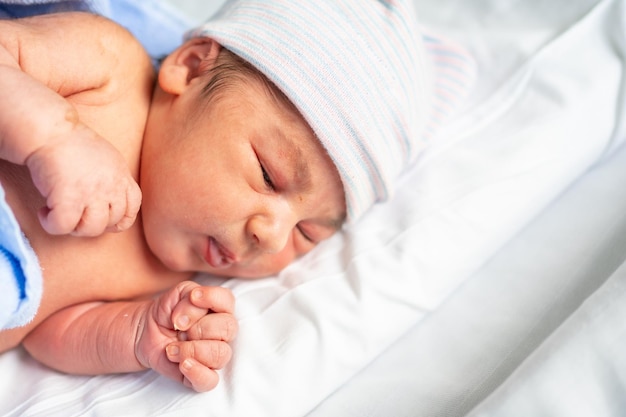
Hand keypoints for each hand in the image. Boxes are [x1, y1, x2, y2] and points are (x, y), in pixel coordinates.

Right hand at [25, 122, 140, 235]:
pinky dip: (52, 225)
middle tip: (74, 215)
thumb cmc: (73, 144)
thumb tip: (109, 203)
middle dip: (92, 224)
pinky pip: (64, 226)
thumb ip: (113, 180)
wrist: (50, 131)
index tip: (101, 217)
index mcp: (122, 176)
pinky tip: (44, 212)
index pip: (132, 208)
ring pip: (91, 229)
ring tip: (61, 215)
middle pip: (112, 222)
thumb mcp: (107, 159)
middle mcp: (111, 186)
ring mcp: (92, 193)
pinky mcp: (68, 197)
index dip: (118, 219)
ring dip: (74, 228)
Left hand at [135, 281, 237, 391]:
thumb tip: (187, 319)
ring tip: (172, 348)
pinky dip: (197, 372)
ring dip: (192, 350)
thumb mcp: (176, 294)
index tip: (192, 298)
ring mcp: (214, 355)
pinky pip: (210, 380)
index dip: (211, 298)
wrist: (146, 332)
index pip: (228, 301)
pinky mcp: (202, 375)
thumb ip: (187, 297)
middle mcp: (222, 333)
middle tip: (179, 328)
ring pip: (221, 354)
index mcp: (220, 309)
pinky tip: (182, 364)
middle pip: (228, 328)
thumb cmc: (167, 312)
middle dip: (200, 327)